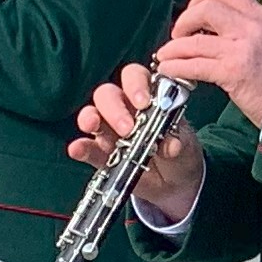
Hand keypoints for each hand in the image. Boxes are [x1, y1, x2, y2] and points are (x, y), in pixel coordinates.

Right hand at [71, 62, 204, 226]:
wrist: (176, 183)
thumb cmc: (180, 152)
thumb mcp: (185, 147)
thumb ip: (178, 143)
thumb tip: (171, 144)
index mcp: (148, 97)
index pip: (135, 77)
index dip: (136, 85)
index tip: (143, 102)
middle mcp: (124, 109)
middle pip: (108, 94)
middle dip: (114, 108)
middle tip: (127, 128)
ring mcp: (109, 131)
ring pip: (92, 114)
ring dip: (90, 118)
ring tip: (93, 127)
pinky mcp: (100, 155)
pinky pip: (86, 148)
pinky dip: (80, 148)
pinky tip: (76, 149)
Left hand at [152, 0, 261, 133]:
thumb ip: (251, 29)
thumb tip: (219, 26)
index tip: (194, 11)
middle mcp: (253, 28)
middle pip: (206, 7)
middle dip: (184, 19)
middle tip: (180, 33)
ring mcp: (242, 49)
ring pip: (194, 39)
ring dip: (173, 47)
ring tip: (166, 55)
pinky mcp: (232, 73)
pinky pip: (194, 65)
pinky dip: (176, 67)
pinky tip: (170, 70)